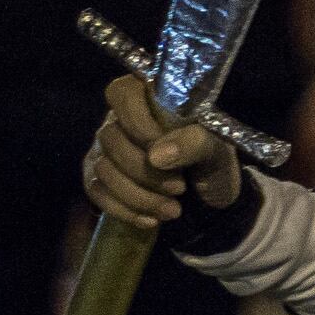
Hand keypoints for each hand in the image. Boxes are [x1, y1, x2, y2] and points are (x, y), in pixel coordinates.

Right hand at [86, 71, 238, 231]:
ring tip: (172, 209)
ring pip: (102, 170)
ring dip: (138, 196)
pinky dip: (124, 210)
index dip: (140, 124)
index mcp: (148, 97)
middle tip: (180, 188)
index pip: (122, 94)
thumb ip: (195, 142)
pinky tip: (151, 220)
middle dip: (146, 172)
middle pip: (111, 139)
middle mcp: (119, 119)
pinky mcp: (100, 178)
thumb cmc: (213, 160)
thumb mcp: (218, 149)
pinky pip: (96, 192)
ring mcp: (105, 149)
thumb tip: (156, 156)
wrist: (210, 195)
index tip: (167, 151)